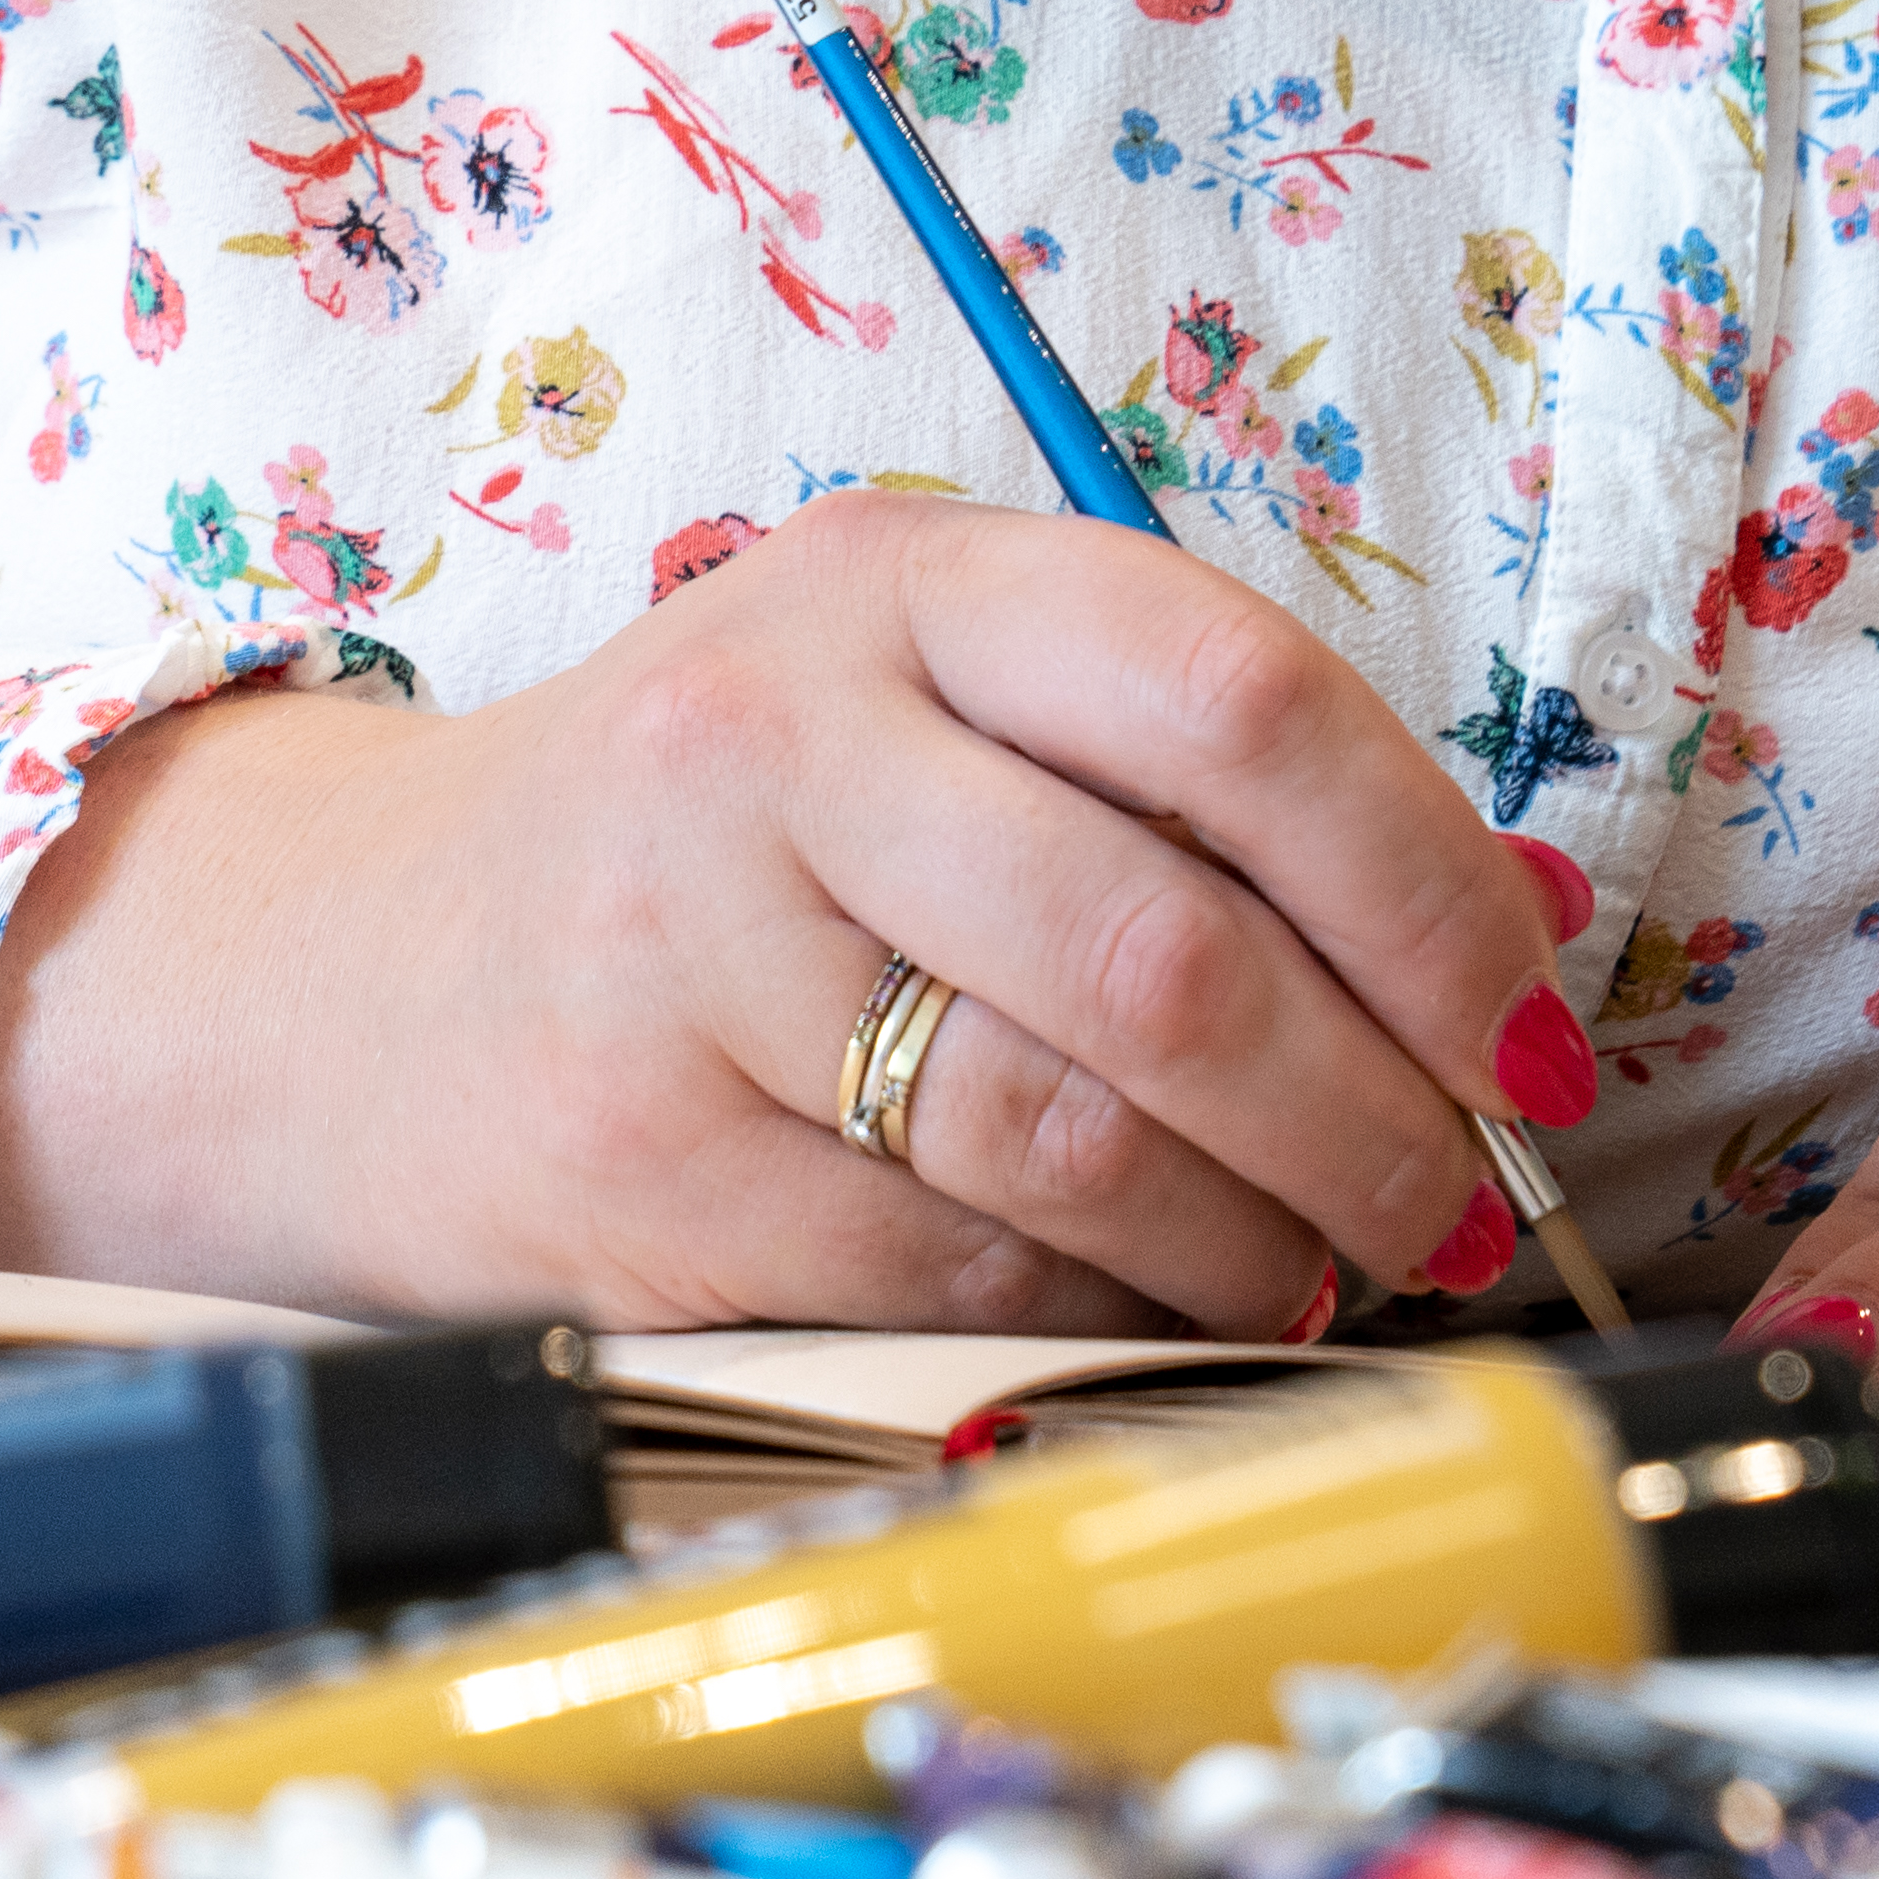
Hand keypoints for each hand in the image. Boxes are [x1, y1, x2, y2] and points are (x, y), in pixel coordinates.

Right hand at [0, 493, 1595, 1338]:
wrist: (348, 974)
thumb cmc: (718, 841)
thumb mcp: (920, 709)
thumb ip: (1181, 780)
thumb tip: (1517, 936)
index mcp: (899, 580)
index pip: (1240, 703)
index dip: (1431, 891)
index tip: (1529, 1031)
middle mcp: (778, 733)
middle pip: (1175, 951)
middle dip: (1376, 1114)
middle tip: (1456, 1199)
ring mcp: (687, 946)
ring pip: (1073, 1131)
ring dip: (1256, 1236)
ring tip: (1321, 1264)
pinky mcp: (638, 1157)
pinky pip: (951, 1256)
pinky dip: (1097, 1298)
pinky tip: (1143, 1293)